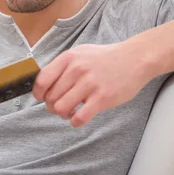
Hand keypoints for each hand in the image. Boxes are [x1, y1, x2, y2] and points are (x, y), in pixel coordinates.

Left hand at [32, 42, 155, 126]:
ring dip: (63, 114)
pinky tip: (79, 117)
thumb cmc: (106, 57)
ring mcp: (90, 84)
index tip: (42, 98)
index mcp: (68, 58)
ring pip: (61, 108)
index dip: (38, 93)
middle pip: (51, 97)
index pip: (42, 80)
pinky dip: (75, 121)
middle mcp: (76, 70)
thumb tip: (43, 83)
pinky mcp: (103, 98)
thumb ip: (62, 66)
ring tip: (70, 112)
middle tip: (60, 107)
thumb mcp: (80, 53)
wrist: (135, 58)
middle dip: (52, 106)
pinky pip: (79, 117)